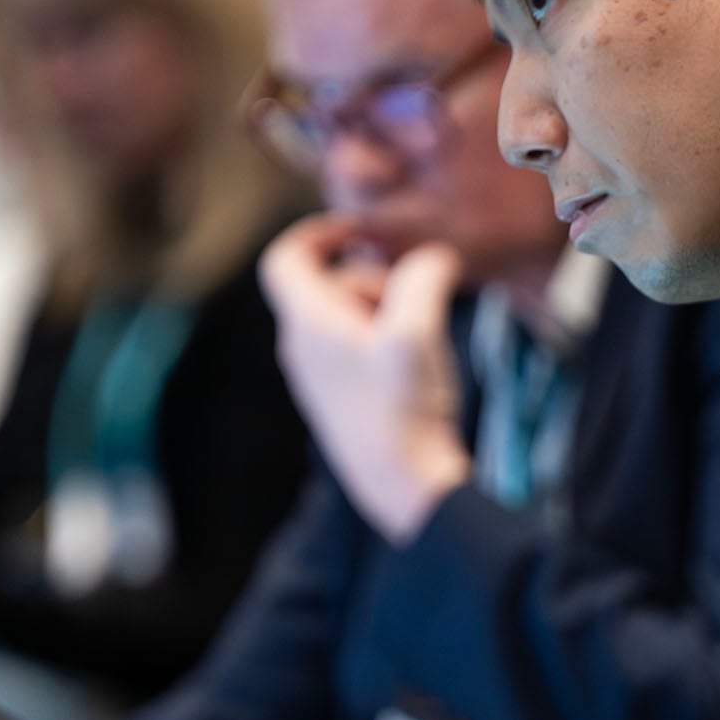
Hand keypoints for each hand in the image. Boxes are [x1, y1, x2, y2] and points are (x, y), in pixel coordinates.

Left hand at [263, 219, 472, 542]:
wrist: (406, 489)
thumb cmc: (404, 409)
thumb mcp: (416, 332)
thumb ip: (422, 279)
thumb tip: (434, 256)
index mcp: (307, 325)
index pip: (285, 258)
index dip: (318, 233)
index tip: (360, 231)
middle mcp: (302, 350)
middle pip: (328, 285)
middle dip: (375, 278)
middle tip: (417, 298)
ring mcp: (320, 380)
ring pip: (346, 319)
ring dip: (386, 312)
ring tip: (422, 338)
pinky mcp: (342, 404)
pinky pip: (357, 351)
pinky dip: (386, 341)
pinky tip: (419, 369)